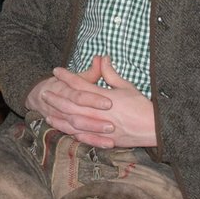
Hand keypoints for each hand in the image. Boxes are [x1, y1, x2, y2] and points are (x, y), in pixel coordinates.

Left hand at [34, 59, 156, 148]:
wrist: (155, 128)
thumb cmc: (142, 106)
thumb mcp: (127, 86)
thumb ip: (111, 74)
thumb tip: (102, 58)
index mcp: (105, 97)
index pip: (81, 85)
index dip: (67, 77)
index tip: (56, 70)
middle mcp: (100, 112)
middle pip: (72, 104)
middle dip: (56, 97)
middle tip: (43, 92)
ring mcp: (101, 128)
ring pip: (74, 122)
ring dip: (59, 116)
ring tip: (47, 112)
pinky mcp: (104, 140)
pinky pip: (84, 137)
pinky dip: (71, 133)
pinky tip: (63, 129)